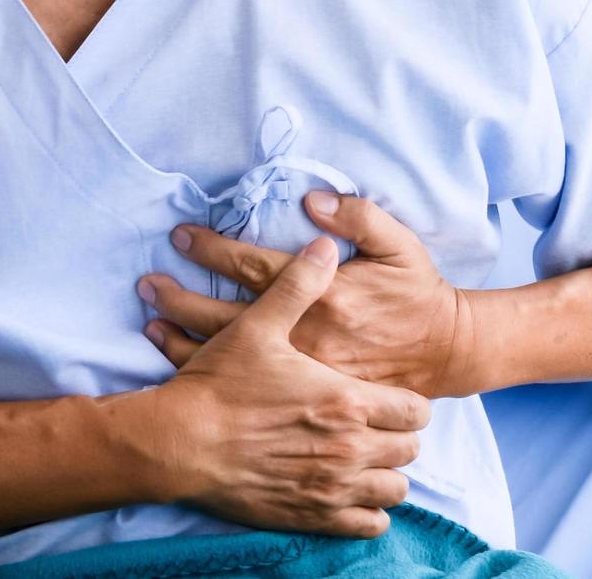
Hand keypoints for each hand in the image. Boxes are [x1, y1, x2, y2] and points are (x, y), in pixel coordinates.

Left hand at [139, 193, 480, 398]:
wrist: (444, 354)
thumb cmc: (417, 295)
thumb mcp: (400, 246)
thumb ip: (359, 216)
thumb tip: (313, 198)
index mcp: (324, 291)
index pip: (252, 265)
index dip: (212, 248)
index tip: (181, 236)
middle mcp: (306, 332)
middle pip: (225, 311)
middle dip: (180, 295)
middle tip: (147, 282)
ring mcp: (300, 368)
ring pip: (228, 352)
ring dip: (183, 334)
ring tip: (149, 317)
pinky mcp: (302, 393)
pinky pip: (243, 383)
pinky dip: (207, 369)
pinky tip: (179, 358)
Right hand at [142, 238, 432, 538]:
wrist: (178, 444)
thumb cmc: (220, 385)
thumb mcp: (259, 325)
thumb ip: (299, 284)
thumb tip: (326, 245)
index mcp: (347, 400)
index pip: (415, 410)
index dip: (409, 403)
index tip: (391, 398)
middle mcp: (349, 449)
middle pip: (409, 450)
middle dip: (398, 437)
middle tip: (377, 425)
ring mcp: (332, 487)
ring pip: (394, 490)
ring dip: (386, 474)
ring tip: (367, 459)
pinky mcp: (311, 516)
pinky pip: (366, 525)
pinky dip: (368, 513)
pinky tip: (354, 495)